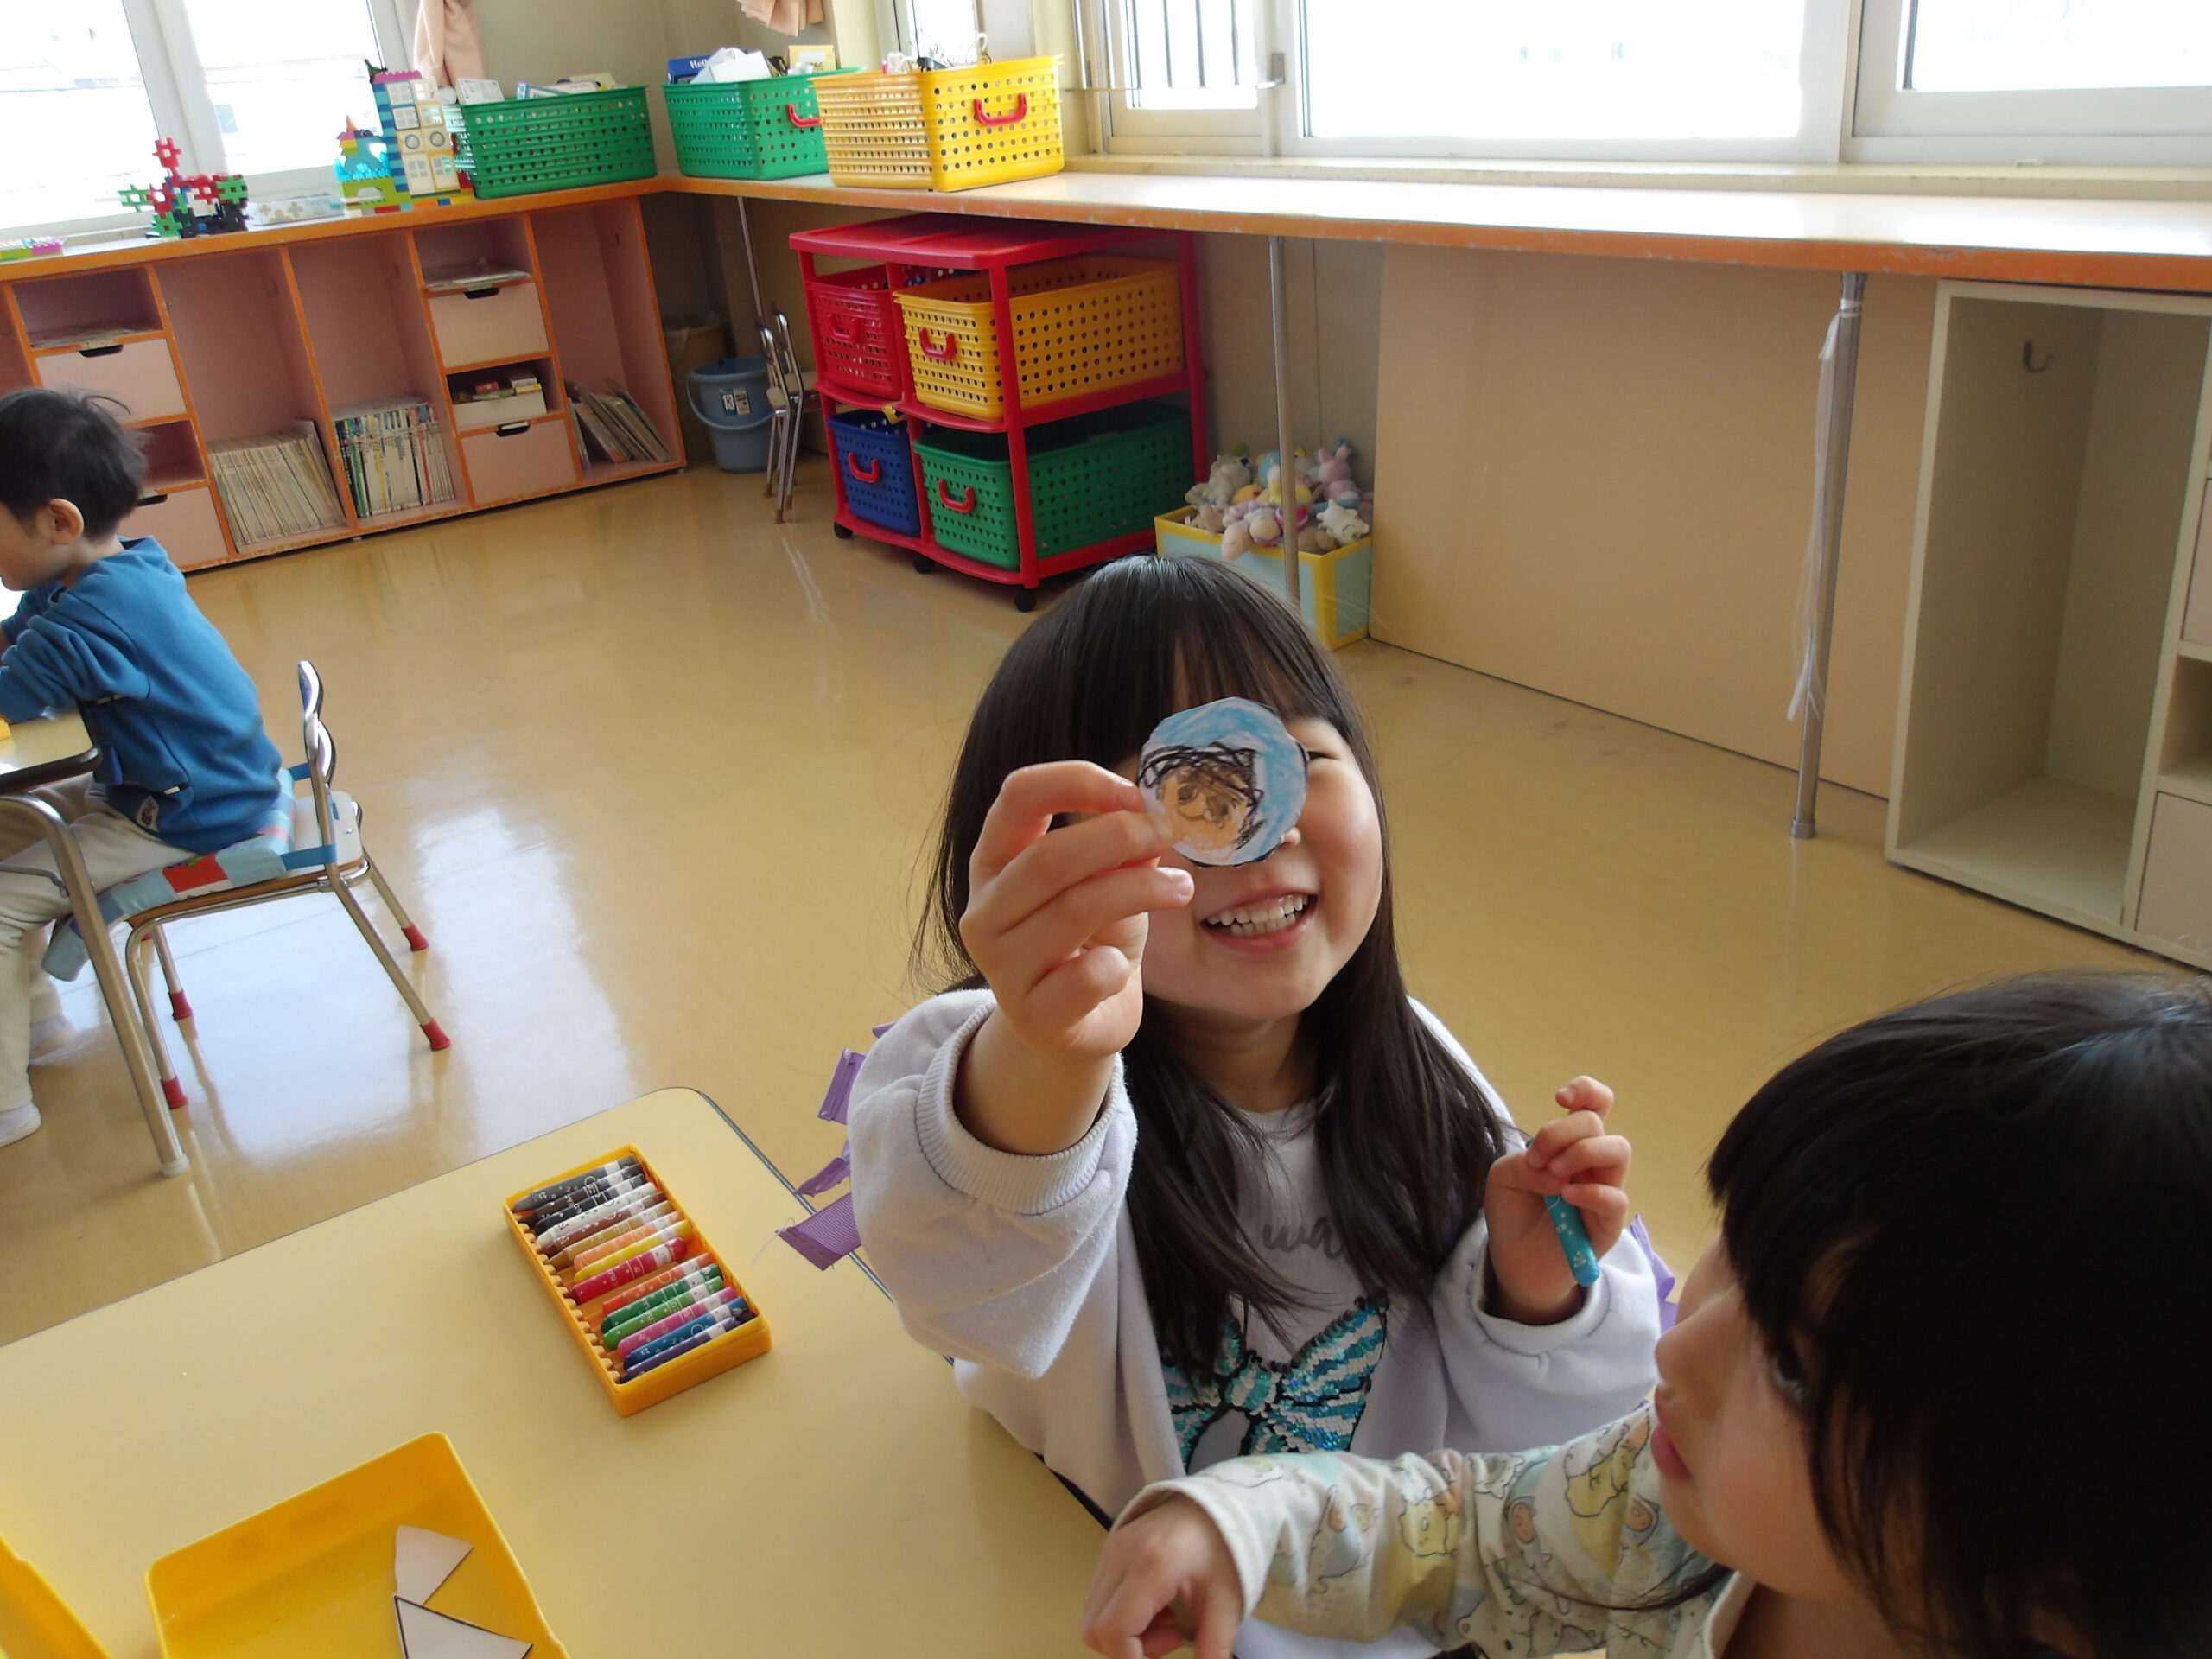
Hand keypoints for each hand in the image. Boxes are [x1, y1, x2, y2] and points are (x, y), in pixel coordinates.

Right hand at [954, 762, 1192, 1155]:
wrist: (1077, 1027)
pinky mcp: (1033, 1016)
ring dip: (1141, 891)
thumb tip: (1150, 819)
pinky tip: (1124, 967)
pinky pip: (1086, 976)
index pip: (1019, 797)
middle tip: (1167, 836)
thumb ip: (1120, 852)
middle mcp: (984, 911)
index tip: (1134, 794)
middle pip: (1048, 858)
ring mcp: (1001, 968)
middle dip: (1120, 837)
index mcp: (994, 862)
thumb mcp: (1108, 884)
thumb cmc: (1090, 941)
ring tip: (1181, 889)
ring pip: (1075, 909)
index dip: (1078, 782)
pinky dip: (1118, 965)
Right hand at [1082, 1496, 1243, 1658]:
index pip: (1114, 1631)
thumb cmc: (1225, 1549)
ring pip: (1092, 1617)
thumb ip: (1212, 1647)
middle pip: (1094, 1629)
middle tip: (1170, 1636)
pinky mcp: (1108, 1550)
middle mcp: (1119, 1556)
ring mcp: (1109, 1551)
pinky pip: (1100, 1599)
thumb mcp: (1226, 1603)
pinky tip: (1156, 1606)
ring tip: (1166, 1620)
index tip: (1167, 1654)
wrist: (1216, 1502)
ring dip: (1125, 1633)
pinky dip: (1122, 1615)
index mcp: (1150, 1566)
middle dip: (1129, 1649)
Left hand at [1483, 1077, 1632, 1324]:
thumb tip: (1555, 1171)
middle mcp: (1593, 1161)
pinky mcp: (1609, 1224)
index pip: (1596, 1103)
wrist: (1516, 1263)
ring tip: (1554, 1176)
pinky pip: (1616, 1198)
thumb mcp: (1503, 1177)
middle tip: (1536, 1159)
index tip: (1560, 1099)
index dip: (1586, 1091)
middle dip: (1562, 1132)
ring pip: (1619, 1150)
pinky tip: (1565, 1199)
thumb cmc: (1514, 1212)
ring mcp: (1604, 1189)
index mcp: (1570, 1143)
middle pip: (1597, 1123)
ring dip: (1582, 1153)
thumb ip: (1525, 1161)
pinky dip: (1590, 1192)